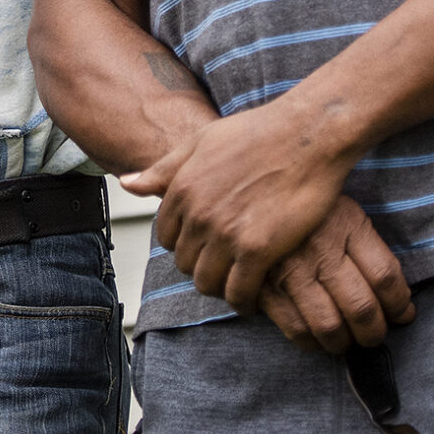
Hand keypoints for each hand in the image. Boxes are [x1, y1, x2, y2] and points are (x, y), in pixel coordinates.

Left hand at [126, 102, 354, 313]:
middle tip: (223, 267)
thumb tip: (126, 183)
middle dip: (201, 266)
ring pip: (207, 282)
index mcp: (182, 189)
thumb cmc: (258, 132)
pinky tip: (254, 298)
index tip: (204, 246)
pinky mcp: (258, 249)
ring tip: (236, 283)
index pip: (166, 237)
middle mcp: (198, 215)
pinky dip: (243, 301)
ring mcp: (227, 234)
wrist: (307, 134)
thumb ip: (164, 169)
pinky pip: (239, 292)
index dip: (184, 245)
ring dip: (219, 287)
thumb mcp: (201, 141)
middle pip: (184, 263)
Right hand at [253, 196, 414, 353]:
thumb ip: (373, 254)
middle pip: (361, 307)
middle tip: (374, 335)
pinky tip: (317, 337)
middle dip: (374, 332)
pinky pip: (295, 328)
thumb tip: (401, 310)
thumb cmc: (310, 211)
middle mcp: (320, 247)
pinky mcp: (263, 284)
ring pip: (329, 326)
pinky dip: (311, 342)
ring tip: (346, 340)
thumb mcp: (347, 213)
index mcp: (346, 224)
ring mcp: (290, 268)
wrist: (251, 192)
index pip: (385, 277)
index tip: (401, 314)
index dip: (399, 304)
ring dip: (344, 343)